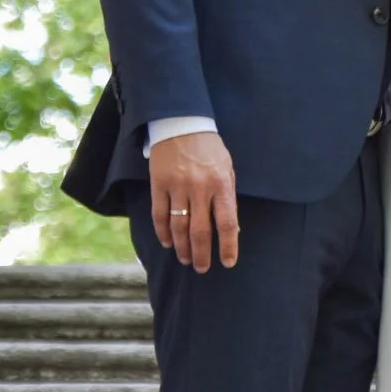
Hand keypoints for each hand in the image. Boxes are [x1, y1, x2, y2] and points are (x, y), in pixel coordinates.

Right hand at [149, 133, 238, 271]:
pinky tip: (167, 242)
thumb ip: (228, 197)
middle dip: (202, 254)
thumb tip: (232, 228)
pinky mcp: (158, 184)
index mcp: (221, 184)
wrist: (182, 123)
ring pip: (178, 227)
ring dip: (182, 247)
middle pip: (200, 231)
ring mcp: (177, 186)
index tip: (228, 262)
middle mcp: (199, 188)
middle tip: (201, 268)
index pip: (227, 223)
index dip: (228, 246)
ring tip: (186, 258)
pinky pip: (159, 215)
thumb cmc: (209, 148)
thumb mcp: (227, 168)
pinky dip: (163, 232)